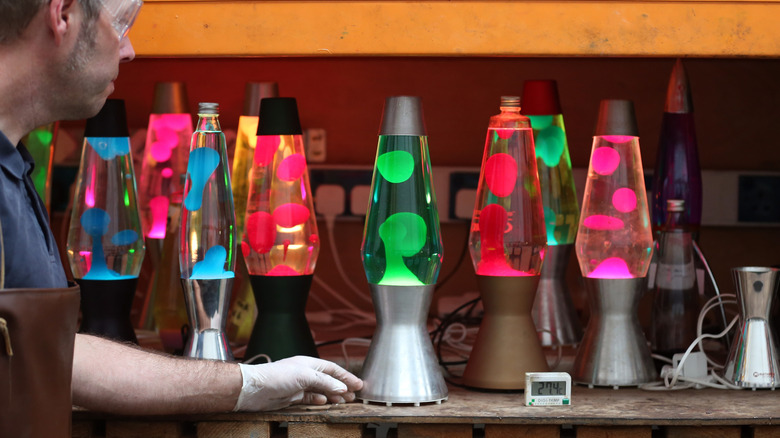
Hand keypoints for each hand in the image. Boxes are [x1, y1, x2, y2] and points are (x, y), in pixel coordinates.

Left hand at [233, 356, 362, 411]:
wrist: (254, 389)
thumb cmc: (276, 376)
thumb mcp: (304, 376)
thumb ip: (325, 382)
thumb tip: (341, 388)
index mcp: (309, 363)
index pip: (333, 369)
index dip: (346, 377)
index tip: (358, 384)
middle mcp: (305, 373)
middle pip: (328, 380)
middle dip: (342, 387)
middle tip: (354, 395)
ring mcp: (298, 385)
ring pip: (321, 390)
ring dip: (333, 395)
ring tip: (344, 401)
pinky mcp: (292, 397)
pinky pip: (310, 398)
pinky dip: (319, 400)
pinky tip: (325, 403)